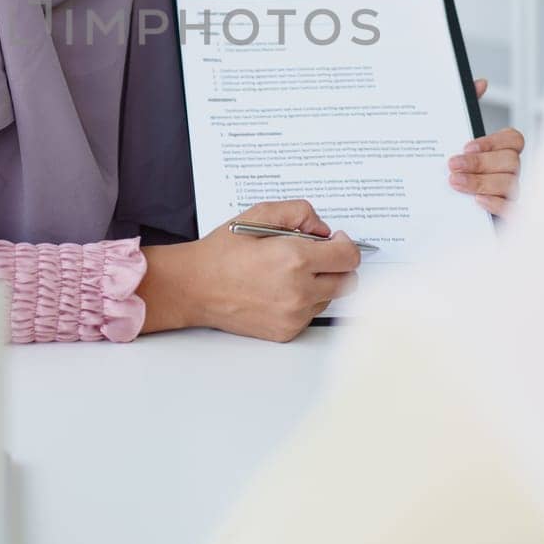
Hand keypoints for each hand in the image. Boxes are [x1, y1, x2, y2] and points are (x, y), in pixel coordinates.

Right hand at [187, 199, 360, 342]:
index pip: (349, 256)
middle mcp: (298, 290)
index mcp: (295, 259)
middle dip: (338, 264)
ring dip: (321, 283)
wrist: (195, 286)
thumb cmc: (222, 253)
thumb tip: (322, 229)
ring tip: (290, 272)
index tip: (336, 240)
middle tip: (317, 255)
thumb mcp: (258, 214)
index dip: (347, 244)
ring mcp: (293, 315)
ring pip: (331, 298)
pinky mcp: (286, 331)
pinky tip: (280, 290)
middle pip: (347, 280)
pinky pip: (311, 314)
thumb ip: (299, 212)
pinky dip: (304, 301)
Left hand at [447, 78, 523, 219]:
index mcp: (501, 151)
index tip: (467, 145)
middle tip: (453, 165)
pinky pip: (512, 211)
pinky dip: (496, 204)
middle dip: (481, 163)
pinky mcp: (505, 216)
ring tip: (455, 182)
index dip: (493, 141)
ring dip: (481, 182)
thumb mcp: (456, 138)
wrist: (439, 209)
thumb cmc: (458, 170)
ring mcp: (510, 193)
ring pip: (510, 184)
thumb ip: (467, 110)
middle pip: (511, 162)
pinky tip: (477, 202)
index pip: (513, 140)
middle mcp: (510, 171)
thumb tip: (479, 83)